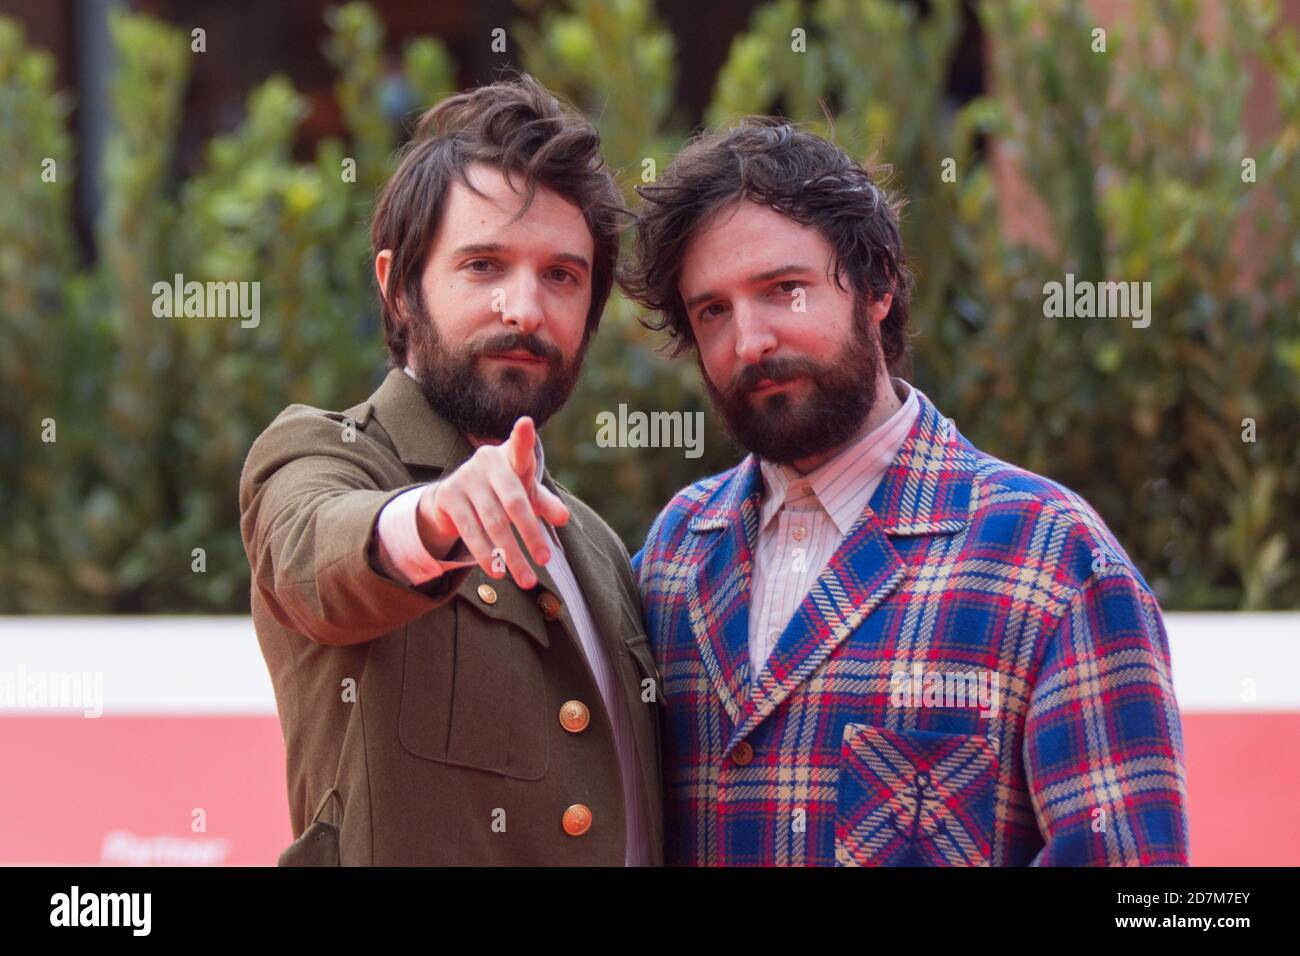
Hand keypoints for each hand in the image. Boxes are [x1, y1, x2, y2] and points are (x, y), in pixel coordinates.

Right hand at [414, 417, 569, 589]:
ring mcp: (465, 477)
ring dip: (510, 554)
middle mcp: (486, 461)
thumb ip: (545, 503)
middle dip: (530, 535)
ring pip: (492, 522)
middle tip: (545, 562)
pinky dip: (485, 554)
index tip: (526, 424)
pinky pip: (470, 531)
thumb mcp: (525, 494)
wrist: (454, 494)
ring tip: (526, 579)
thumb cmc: (502, 491)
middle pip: (513, 503)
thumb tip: (564, 517)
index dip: (523, 438)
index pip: (520, 449)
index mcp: (511, 457)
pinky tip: (497, 571)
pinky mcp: (448, 496)